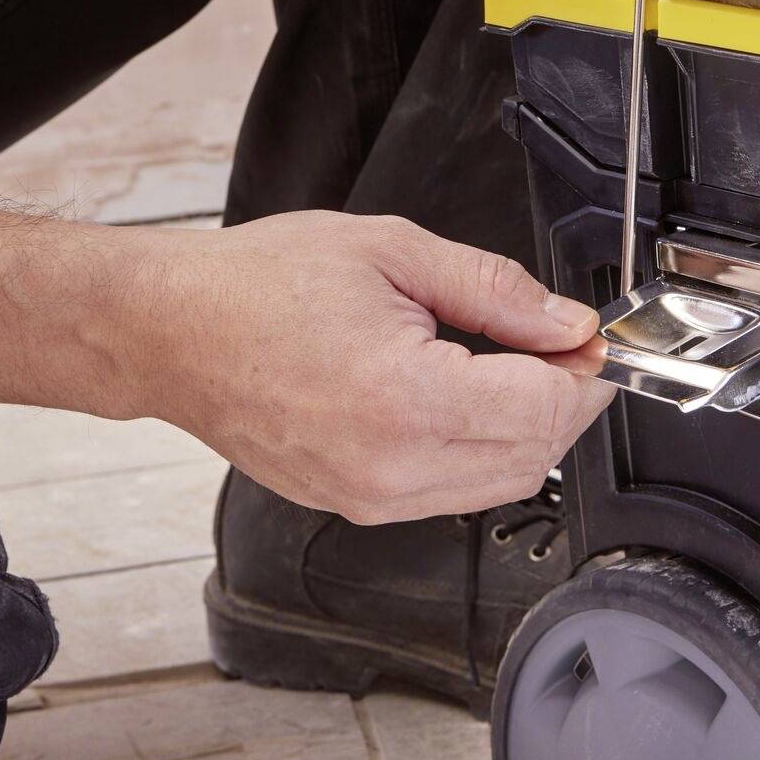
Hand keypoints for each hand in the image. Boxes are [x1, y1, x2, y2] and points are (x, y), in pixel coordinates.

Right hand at [146, 211, 613, 521]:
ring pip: (502, 484)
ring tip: (517, 370)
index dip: (586, 372)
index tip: (590, 340)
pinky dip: (482, 452)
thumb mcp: (393, 252)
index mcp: (405, 399)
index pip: (546, 409)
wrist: (169, 330)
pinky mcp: (355, 507)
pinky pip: (452, 493)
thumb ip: (496, 292)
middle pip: (536, 456)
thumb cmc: (256, 285)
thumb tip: (567, 325)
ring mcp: (370, 497)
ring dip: (529, 433)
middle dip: (567, 403)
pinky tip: (470, 401)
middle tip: (563, 349)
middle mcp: (390, 467)